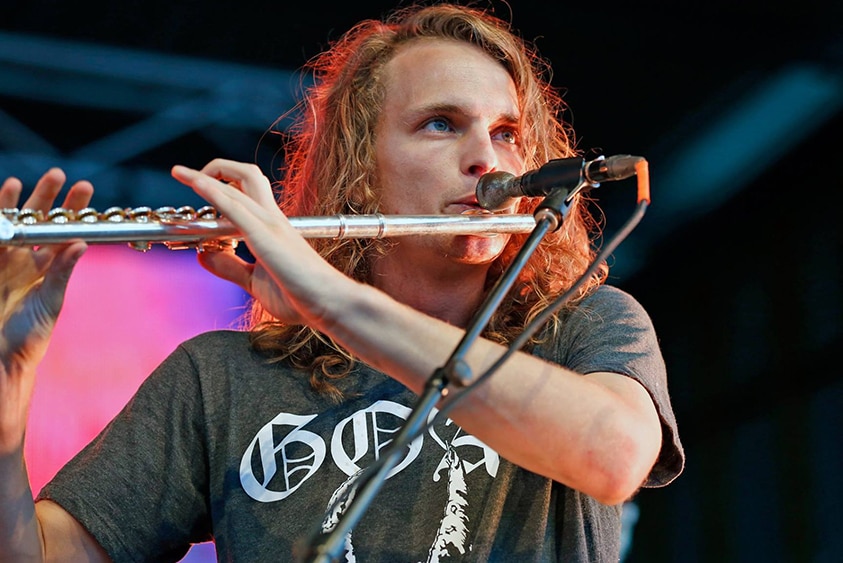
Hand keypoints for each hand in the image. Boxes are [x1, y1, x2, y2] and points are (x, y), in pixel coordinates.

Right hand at [0, 169, 90, 452]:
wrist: (1, 359)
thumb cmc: (30, 336)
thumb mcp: (51, 300)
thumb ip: (62, 271)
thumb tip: (80, 243)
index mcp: (47, 268)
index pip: (62, 231)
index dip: (71, 210)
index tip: (84, 186)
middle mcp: (24, 261)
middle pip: (37, 221)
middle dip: (46, 197)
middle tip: (59, 173)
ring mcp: (3, 263)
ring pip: (10, 225)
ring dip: (14, 203)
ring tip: (21, 181)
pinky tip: (0, 198)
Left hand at [171, 160, 340, 326]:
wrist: (329, 303)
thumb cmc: (300, 296)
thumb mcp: (254, 281)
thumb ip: (230, 267)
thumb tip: (203, 255)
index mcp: (272, 228)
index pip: (246, 193)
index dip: (222, 184)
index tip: (198, 188)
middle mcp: (272, 218)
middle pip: (245, 176)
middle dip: (215, 168)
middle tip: (188, 177)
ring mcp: (270, 224)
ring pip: (239, 184)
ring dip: (206, 175)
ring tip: (181, 174)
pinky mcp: (265, 235)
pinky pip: (234, 206)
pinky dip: (212, 192)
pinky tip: (195, 184)